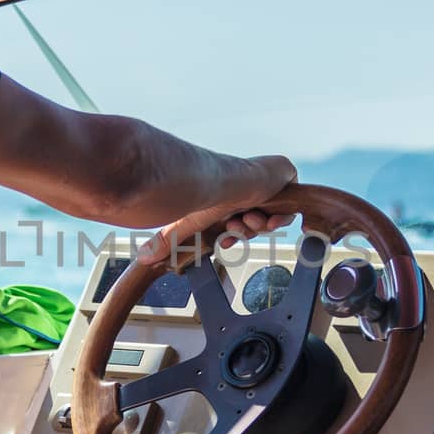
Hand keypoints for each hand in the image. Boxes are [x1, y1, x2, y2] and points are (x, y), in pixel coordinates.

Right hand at [138, 155, 297, 266]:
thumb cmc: (205, 199)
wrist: (225, 183)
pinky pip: (292, 204)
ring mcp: (267, 182)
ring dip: (258, 224)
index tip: (226, 241)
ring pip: (272, 216)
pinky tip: (266, 216)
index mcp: (229, 199)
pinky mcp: (284, 174)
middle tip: (235, 227)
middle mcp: (248, 190)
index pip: (239, 224)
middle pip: (257, 222)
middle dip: (246, 230)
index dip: (236, 235)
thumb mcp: (184, 225)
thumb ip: (166, 242)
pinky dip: (280, 217)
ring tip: (246, 218)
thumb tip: (141, 259)